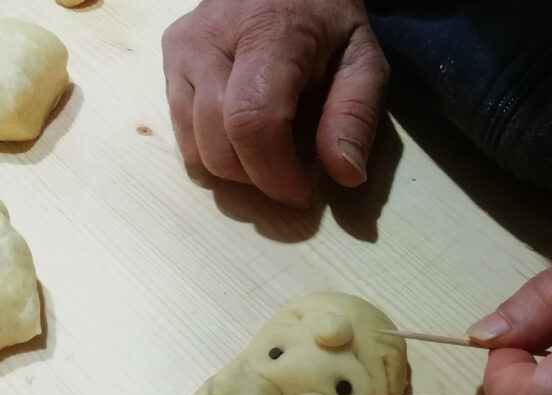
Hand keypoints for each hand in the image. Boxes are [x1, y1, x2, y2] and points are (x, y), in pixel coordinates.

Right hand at [162, 0, 387, 206]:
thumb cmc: (326, 23)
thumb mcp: (362, 61)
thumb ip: (356, 115)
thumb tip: (345, 175)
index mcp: (269, 32)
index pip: (252, 121)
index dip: (275, 173)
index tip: (301, 193)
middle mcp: (211, 37)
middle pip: (219, 144)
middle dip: (257, 178)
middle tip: (290, 175)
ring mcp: (183, 48)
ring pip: (194, 146)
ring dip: (235, 170)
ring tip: (268, 154)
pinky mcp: (169, 58)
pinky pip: (181, 133)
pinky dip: (213, 152)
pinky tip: (241, 137)